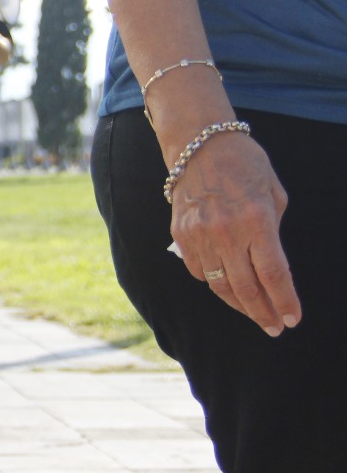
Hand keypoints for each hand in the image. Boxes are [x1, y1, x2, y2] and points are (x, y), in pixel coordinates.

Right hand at [170, 132, 299, 335]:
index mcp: (256, 220)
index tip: (292, 319)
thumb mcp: (273, 194)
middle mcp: (226, 232)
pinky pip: (198, 270)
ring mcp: (200, 235)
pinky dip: (213, 283)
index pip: (274, 273)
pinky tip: (226, 287)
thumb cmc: (245, 164)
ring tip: (254, 314)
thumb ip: (274, 230)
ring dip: (239, 304)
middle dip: (263, 312)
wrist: (199, 145)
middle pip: (246, 287)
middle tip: (274, 327)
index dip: (284, 300)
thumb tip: (270, 263)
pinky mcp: (181, 235)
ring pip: (219, 284)